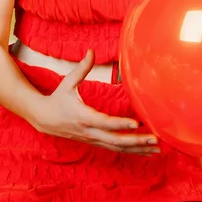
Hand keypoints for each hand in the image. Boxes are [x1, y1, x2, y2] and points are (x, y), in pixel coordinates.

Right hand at [29, 50, 159, 154]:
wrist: (44, 119)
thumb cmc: (58, 98)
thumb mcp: (68, 82)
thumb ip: (82, 68)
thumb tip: (91, 50)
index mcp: (83, 116)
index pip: (105, 122)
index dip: (121, 124)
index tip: (137, 124)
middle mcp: (90, 132)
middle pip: (116, 140)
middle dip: (137, 141)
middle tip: (156, 139)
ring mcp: (93, 139)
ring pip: (118, 148)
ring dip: (138, 149)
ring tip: (157, 148)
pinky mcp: (95, 141)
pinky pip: (115, 149)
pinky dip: (132, 151)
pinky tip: (145, 150)